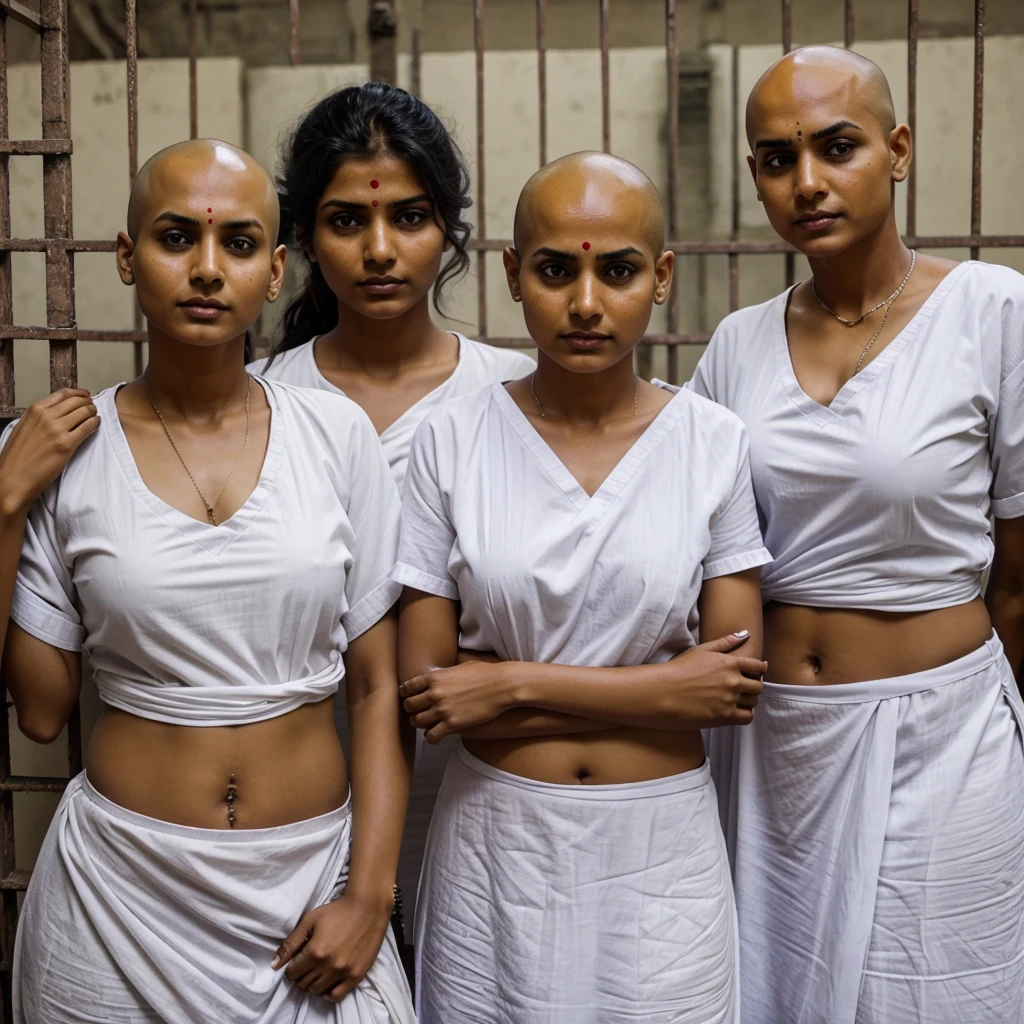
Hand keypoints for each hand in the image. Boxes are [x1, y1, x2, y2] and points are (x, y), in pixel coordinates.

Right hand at [0, 389, 98, 515]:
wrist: (12, 479)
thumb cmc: (16, 457)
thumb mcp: (24, 428)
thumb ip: (39, 418)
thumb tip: (57, 412)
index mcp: (34, 410)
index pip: (64, 394)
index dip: (79, 394)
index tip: (86, 396)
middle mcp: (46, 416)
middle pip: (78, 401)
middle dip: (89, 403)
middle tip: (93, 408)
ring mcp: (57, 430)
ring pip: (85, 412)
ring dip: (93, 413)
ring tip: (95, 417)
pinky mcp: (67, 445)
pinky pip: (88, 427)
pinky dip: (95, 424)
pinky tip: (96, 425)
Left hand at [272, 888, 391, 1002]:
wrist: (367, 907)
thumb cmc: (337, 911)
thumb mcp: (310, 920)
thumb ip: (291, 943)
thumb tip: (274, 964)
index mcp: (315, 952)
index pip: (292, 973)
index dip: (291, 967)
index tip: (297, 961)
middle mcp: (328, 965)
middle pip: (304, 983)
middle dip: (301, 975)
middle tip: (307, 964)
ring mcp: (343, 972)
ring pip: (318, 990)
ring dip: (313, 983)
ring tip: (318, 970)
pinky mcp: (357, 975)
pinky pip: (337, 995)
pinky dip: (328, 993)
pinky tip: (327, 983)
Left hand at [399, 659, 511, 742]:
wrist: (502, 686)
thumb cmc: (486, 673)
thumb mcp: (460, 667)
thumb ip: (445, 674)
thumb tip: (440, 677)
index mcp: (435, 677)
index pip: (407, 687)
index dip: (405, 693)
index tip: (408, 697)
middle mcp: (434, 694)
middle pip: (409, 706)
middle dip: (411, 710)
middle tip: (417, 711)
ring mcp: (442, 710)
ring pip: (417, 722)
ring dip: (420, 724)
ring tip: (426, 724)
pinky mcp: (453, 724)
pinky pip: (432, 736)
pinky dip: (431, 737)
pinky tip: (436, 735)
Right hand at [665, 632, 766, 727]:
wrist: (662, 692)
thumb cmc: (678, 669)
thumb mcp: (701, 650)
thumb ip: (725, 642)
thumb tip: (745, 634)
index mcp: (729, 663)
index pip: (757, 667)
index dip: (758, 670)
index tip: (754, 673)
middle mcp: (733, 681)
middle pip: (758, 686)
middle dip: (752, 687)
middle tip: (742, 688)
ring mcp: (730, 699)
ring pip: (753, 702)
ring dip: (748, 701)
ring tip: (735, 700)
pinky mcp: (724, 716)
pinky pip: (747, 717)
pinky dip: (744, 715)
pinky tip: (733, 711)